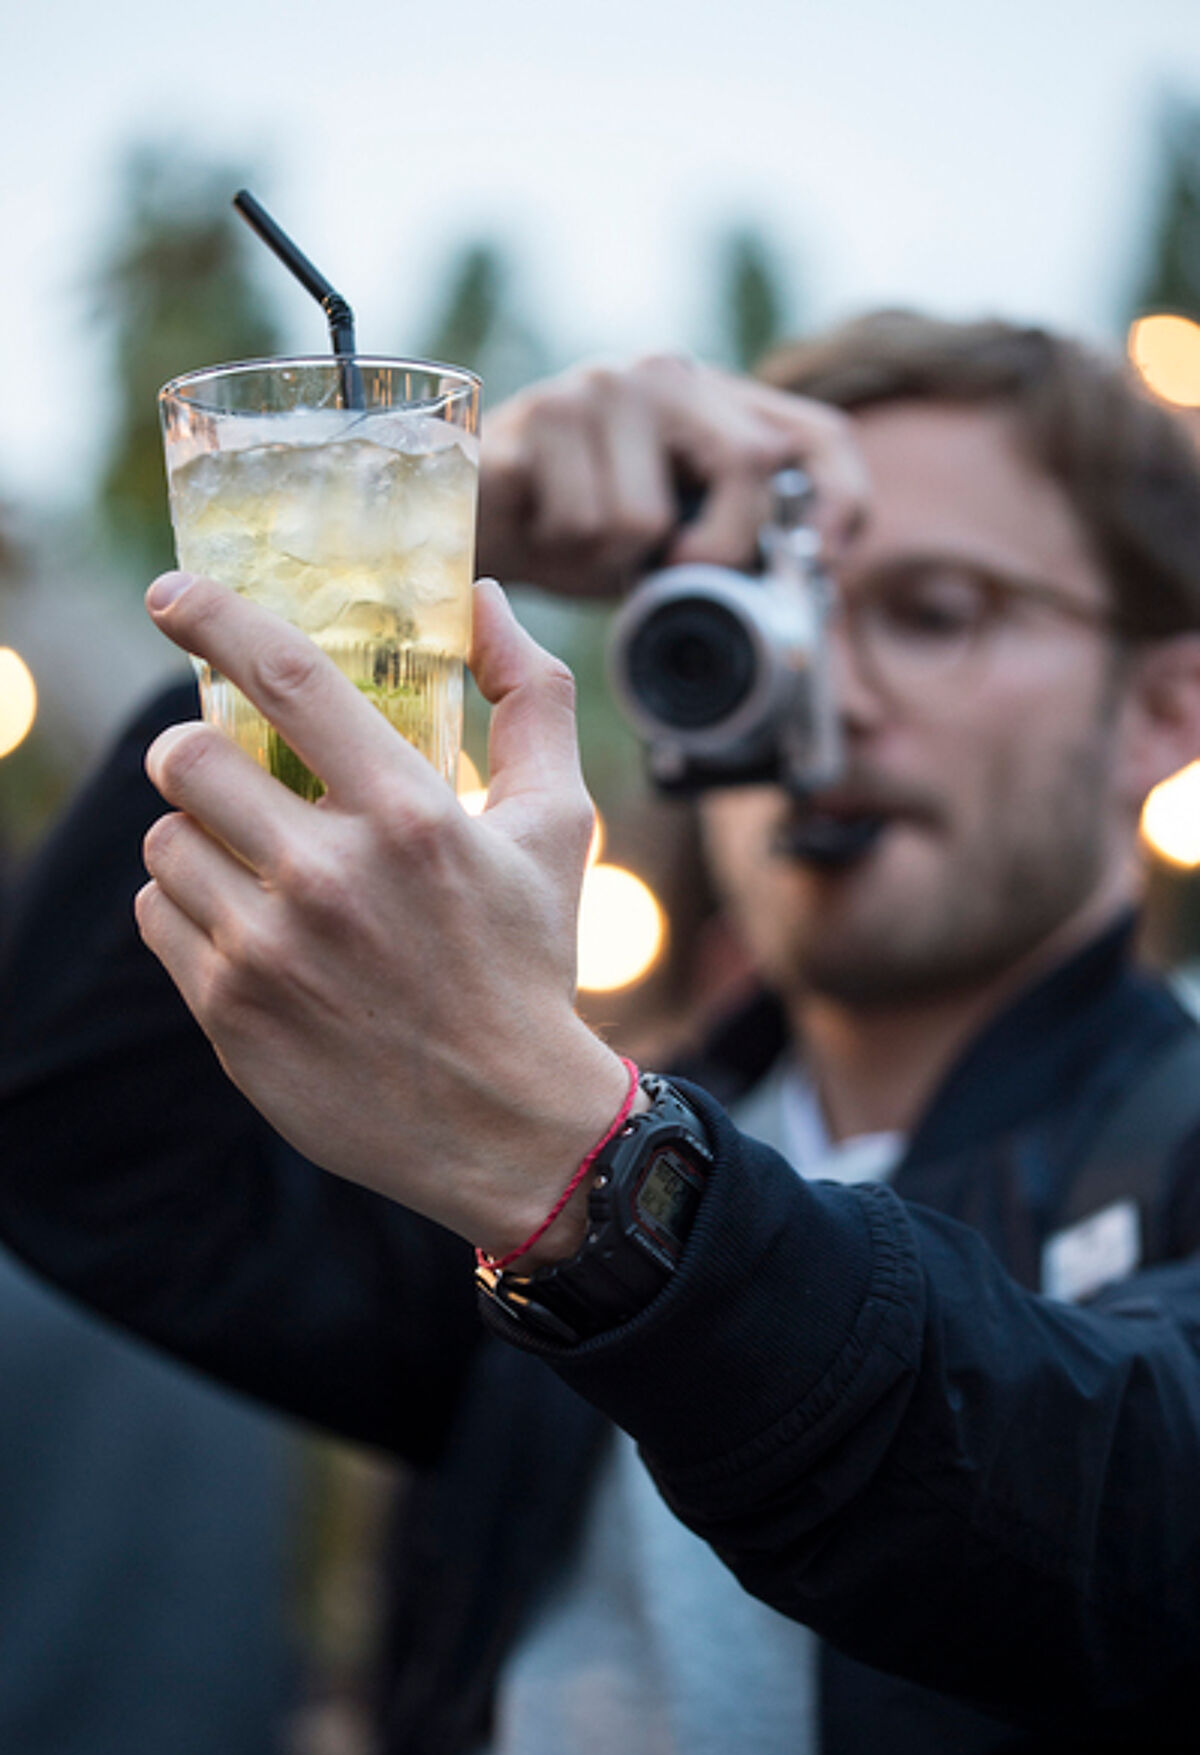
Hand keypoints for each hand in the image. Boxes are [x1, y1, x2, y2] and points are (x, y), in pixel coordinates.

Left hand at [135, 573, 631, 1255]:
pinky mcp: (229, 1012)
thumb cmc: (531, 962)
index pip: (285, 678)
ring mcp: (270, 950)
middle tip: (226, 770)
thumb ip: (533, 699)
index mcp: (412, 816)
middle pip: (186, 758)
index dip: (214, 617)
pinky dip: (186, 909)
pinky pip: (156, 916)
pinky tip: (247, 929)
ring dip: (197, 837)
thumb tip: (481, 600)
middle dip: (194, 750)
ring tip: (255, 867)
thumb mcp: (557, 826)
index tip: (171, 593)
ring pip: (163, 840)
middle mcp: (331, 877)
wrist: (506, 1125)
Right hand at [477, 353, 867, 596]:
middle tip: (669, 574)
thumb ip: (739, 549)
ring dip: (610, 559)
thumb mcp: (673, 540)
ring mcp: (597, 388)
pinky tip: (541, 526)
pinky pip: (582, 522)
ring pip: (647, 517)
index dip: (841, 498)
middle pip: (748, 464)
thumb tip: (816, 595)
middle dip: (718, 551)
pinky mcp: (536, 420)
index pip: (817, 436)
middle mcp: (663, 374)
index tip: (830, 559)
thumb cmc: (578, 529)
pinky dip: (563, 551)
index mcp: (715, 400)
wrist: (466, 514)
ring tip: (579, 538)